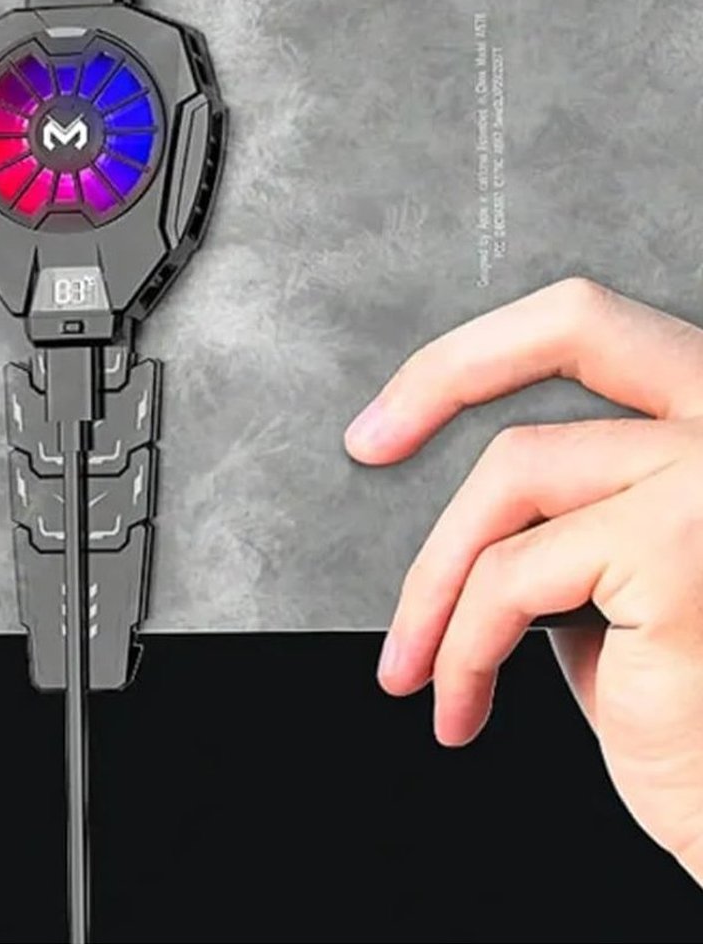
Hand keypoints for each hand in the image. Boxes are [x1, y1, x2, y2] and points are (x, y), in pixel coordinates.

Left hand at [345, 277, 702, 885]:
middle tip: (369, 441)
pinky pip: (512, 576)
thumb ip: (577, 511)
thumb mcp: (627, 581)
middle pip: (576, 327)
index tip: (401, 408)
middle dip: (448, 369)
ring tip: (412, 663)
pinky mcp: (676, 553)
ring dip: (437, 579)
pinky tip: (460, 705)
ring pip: (517, 474)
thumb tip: (463, 488)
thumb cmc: (690, 716)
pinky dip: (462, 646)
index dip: (490, 347)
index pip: (602, 325)